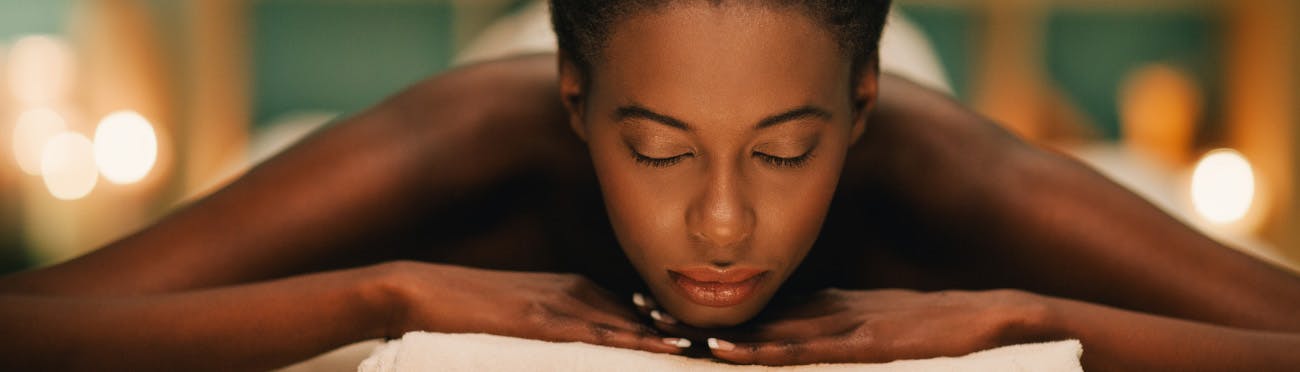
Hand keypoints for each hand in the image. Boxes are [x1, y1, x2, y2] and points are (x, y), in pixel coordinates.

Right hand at [378, 261, 686, 354]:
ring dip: (672, 335)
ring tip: (714, 346)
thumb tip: (590, 345)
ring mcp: (562, 303)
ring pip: (631, 323)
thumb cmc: (468, 307)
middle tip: (730, 341)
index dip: (673, 325)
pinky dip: (637, 340)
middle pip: (643, 315)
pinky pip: (600, 333)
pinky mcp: (544, 318)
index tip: (710, 336)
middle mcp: (577, 292)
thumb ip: (558, 326)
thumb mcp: (523, 315)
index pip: (636, 311)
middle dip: (683, 329)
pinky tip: (665, 346)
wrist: (423, 289)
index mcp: (575, 290)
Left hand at [635, 288, 1051, 364]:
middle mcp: (832, 313)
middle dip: (697, 316)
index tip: (660, 308)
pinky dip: (766, 352)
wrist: (1010, 320)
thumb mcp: (887, 335)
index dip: (713, 312)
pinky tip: (729, 354)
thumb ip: (846, 339)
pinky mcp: (871, 343)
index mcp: (834, 311)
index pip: (763, 312)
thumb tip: (805, 349)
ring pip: (770, 331)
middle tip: (636, 310)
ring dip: (715, 333)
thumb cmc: (950, 334)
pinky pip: (810, 350)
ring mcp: (849, 326)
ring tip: (661, 330)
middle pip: (754, 316)